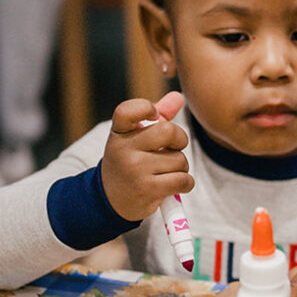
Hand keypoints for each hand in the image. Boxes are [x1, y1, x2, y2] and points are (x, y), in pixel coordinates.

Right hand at [102, 91, 192, 221]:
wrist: (111, 200)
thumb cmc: (129, 162)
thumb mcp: (134, 138)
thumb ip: (157, 117)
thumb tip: (178, 96)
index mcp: (118, 133)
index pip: (127, 110)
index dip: (145, 107)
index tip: (154, 115)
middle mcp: (123, 149)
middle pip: (168, 131)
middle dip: (180, 140)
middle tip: (174, 148)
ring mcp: (134, 170)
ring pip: (180, 159)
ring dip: (181, 167)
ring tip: (166, 172)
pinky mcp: (147, 189)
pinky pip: (183, 180)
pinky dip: (186, 183)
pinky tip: (175, 184)